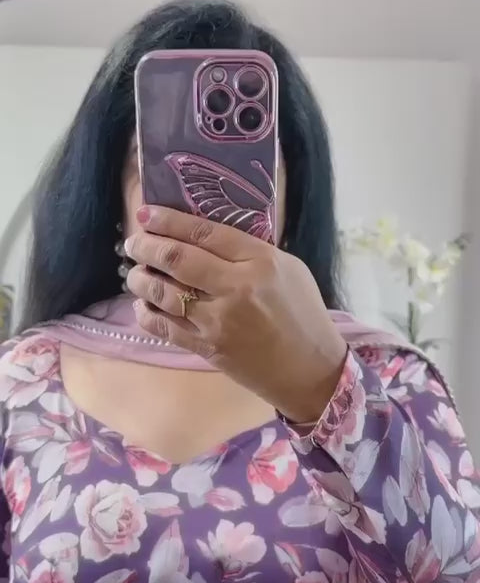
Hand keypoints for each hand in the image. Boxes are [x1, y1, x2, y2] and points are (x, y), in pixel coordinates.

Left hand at [125, 207, 346, 422]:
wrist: (310, 368)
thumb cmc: (303, 314)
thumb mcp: (288, 269)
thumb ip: (249, 250)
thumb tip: (203, 235)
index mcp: (259, 262)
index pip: (204, 232)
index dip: (169, 220)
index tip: (146, 214)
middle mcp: (236, 288)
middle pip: (177, 259)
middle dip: (146, 247)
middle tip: (133, 243)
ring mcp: (219, 321)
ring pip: (164, 293)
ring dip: (141, 280)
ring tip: (135, 273)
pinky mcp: (208, 348)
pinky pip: (165, 327)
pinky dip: (147, 314)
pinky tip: (142, 306)